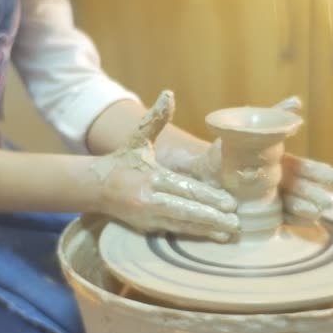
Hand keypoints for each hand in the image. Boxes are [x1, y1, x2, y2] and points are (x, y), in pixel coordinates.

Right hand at [87, 91, 238, 241]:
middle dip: (212, 218)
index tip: (229, 203)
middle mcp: (149, 200)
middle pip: (186, 211)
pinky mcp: (147, 228)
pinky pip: (175, 232)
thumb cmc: (123, 161)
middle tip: (236, 223)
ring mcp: (148, 217)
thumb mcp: (138, 138)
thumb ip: (155, 119)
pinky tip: (213, 237)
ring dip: (207, 230)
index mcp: (150, 177)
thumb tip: (168, 95)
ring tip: (229, 234)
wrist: (95, 187)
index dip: (208, 197)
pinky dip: (195, 234)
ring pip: (182, 225)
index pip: (184, 189)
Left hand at [174, 96, 332, 221]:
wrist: (203, 173)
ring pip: (296, 205)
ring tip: (316, 210)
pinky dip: (294, 220)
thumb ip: (272, 117)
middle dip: (317, 194)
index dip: (326, 175)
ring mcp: (273, 199)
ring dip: (307, 208)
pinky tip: (305, 222)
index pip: (309, 169)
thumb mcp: (247, 132)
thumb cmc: (227, 151)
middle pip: (305, 189)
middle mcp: (281, 183)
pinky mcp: (262, 214)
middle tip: (328, 201)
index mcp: (281, 163)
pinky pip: (281, 219)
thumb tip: (297, 102)